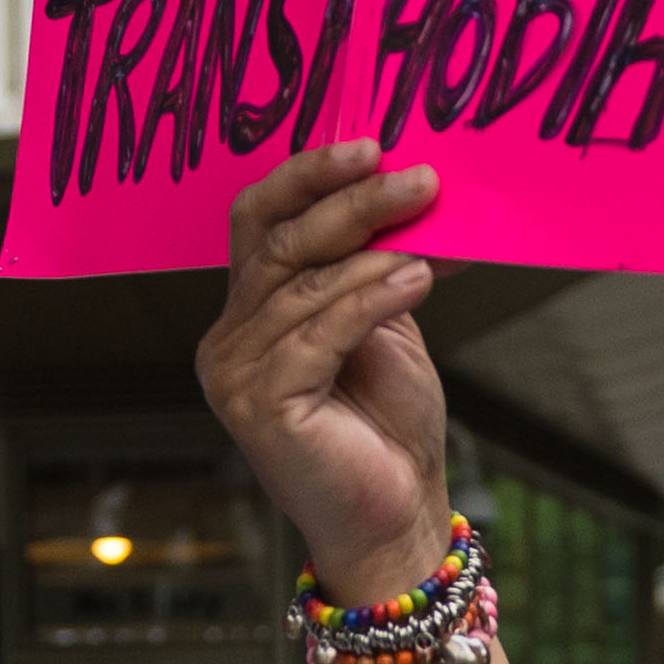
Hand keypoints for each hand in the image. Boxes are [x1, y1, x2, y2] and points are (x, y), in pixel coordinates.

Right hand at [198, 144, 452, 602]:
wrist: (396, 517)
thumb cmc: (389, 428)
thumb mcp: (386, 323)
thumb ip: (379, 263)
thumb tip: (419, 189)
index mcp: (249, 312)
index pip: (258, 219)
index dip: (307, 176)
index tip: (371, 146)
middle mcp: (228, 340)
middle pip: (278, 241)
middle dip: (351, 202)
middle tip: (418, 179)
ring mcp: (235, 375)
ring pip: (302, 284)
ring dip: (374, 251)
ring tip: (434, 237)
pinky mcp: (260, 407)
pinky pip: (317, 334)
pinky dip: (370, 300)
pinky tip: (417, 280)